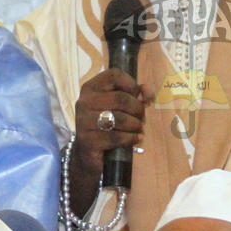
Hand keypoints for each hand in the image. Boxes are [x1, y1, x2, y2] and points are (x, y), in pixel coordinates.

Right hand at [67, 68, 149, 214]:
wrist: (88, 155)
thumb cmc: (106, 126)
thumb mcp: (118, 108)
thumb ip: (133, 95)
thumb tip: (147, 91)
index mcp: (91, 88)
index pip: (113, 75)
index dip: (131, 84)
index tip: (138, 95)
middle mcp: (84, 102)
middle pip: (121, 98)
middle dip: (137, 109)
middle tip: (141, 118)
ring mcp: (83, 121)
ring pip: (119, 118)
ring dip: (135, 125)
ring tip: (138, 129)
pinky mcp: (87, 140)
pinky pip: (116, 137)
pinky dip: (130, 138)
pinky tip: (135, 139)